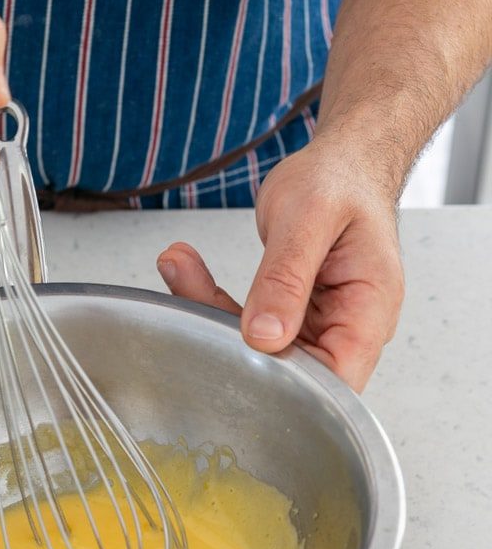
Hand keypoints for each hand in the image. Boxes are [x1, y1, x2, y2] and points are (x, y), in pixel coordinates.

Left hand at [156, 139, 404, 390]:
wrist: (341, 162)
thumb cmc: (341, 181)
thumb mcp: (310, 218)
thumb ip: (286, 277)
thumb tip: (264, 336)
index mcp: (368, 312)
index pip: (335, 381)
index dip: (288, 386)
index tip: (239, 357)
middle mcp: (346, 329)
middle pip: (289, 370)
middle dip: (233, 345)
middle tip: (191, 299)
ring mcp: (316, 327)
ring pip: (259, 351)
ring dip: (212, 315)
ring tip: (180, 266)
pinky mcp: (289, 318)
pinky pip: (247, 326)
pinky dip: (212, 301)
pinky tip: (185, 267)